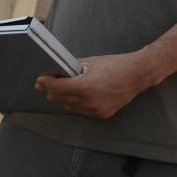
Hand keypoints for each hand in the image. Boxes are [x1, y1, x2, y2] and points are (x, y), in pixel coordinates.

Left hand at [35, 53, 153, 118]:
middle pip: (60, 99)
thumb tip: (57, 72)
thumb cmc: (115, 65)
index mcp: (85, 86)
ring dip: (65, 98)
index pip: (57, 88)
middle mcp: (89, 101)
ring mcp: (96, 110)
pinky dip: (79, 103)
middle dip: (53, 90)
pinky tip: (83, 95)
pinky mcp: (102, 115)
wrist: (137, 75)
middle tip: (49, 83)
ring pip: (70, 107)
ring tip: (69, 88)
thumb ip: (72, 68)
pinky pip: (82, 111)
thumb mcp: (91, 62)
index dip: (46, 83)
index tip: (40, 81)